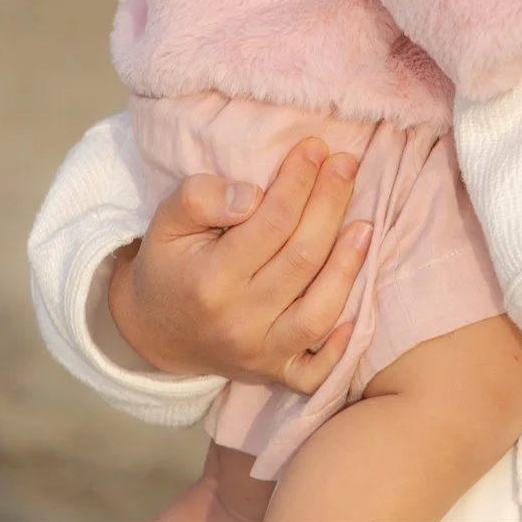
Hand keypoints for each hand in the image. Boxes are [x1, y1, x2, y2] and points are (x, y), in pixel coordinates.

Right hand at [108, 137, 372, 389]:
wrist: (156, 333)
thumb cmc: (169, 264)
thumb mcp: (166, 221)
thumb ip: (201, 198)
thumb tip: (252, 195)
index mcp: (210, 281)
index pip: (271, 223)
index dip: (299, 181)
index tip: (315, 148)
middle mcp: (238, 323)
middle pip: (302, 259)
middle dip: (330, 204)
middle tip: (345, 164)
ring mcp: (259, 354)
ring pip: (318, 312)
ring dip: (348, 266)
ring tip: (365, 224)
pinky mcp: (274, 373)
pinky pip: (316, 372)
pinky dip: (341, 348)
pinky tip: (359, 311)